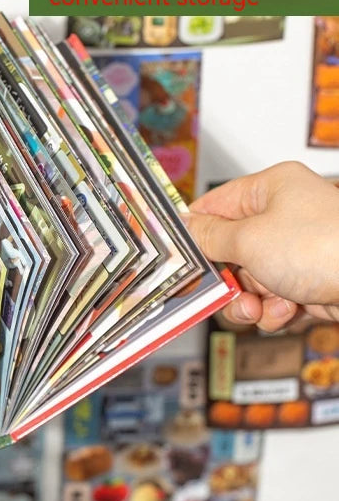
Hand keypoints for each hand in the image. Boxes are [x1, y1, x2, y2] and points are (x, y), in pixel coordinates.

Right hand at [183, 161, 338, 331]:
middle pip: (229, 249)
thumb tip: (185, 229)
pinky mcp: (309, 281)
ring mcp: (297, 251)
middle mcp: (283, 216)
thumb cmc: (324, 247)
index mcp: (269, 189)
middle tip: (222, 292)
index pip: (214, 205)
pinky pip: (273, 297)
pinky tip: (286, 311)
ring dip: (248, 300)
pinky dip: (274, 310)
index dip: (194, 231)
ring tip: (258, 309)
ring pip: (249, 279)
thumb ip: (210, 237)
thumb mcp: (250, 240)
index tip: (177, 255)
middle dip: (226, 277)